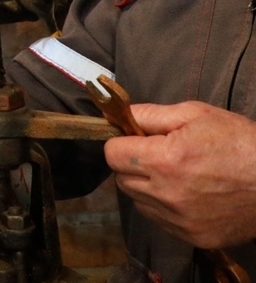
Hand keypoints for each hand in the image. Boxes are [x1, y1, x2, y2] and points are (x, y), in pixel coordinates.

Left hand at [104, 101, 255, 247]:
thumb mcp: (196, 114)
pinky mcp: (191, 237)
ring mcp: (178, 219)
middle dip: (132, 164)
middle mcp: (166, 193)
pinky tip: (186, 194)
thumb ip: (151, 115)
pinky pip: (159, 220)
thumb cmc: (240, 142)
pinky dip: (164, 207)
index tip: (135, 139)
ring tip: (175, 175)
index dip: (121, 143)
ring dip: (146, 187)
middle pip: (121, 179)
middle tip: (157, 155)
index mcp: (164, 160)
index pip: (112, 154)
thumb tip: (117, 117)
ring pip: (138, 201)